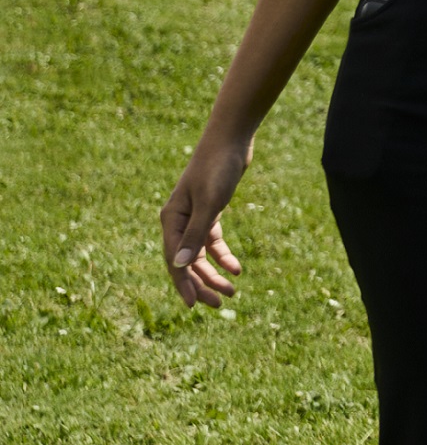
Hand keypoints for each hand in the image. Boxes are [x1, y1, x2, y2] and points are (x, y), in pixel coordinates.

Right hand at [160, 128, 251, 307]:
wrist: (231, 139)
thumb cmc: (218, 168)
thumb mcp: (210, 203)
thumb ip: (195, 234)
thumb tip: (179, 266)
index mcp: (171, 221)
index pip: (173, 261)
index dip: (183, 284)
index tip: (195, 305)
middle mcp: (177, 221)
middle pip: (185, 261)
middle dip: (201, 284)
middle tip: (219, 304)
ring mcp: (193, 216)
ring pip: (199, 254)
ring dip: (213, 273)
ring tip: (231, 292)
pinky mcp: (210, 210)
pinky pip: (212, 241)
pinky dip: (223, 255)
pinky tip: (236, 268)